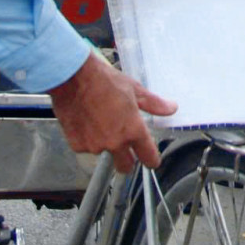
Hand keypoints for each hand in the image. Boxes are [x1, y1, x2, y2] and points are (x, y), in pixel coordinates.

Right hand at [47, 50, 174, 171]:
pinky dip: (88, 138)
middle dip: (128, 161)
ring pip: (104, 152)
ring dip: (105, 143)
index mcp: (132, 130)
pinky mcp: (77, 145)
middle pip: (125, 166)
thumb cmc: (104, 81)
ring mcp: (95, 145)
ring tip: (100, 120)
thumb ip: (154, 104)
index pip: (148, 157)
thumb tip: (171, 109)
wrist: (73, 78)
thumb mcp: (134, 89)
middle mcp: (115, 142)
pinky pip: (86, 146)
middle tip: (126, 148)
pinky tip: (86, 120)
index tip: (152, 160)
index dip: (152, 160)